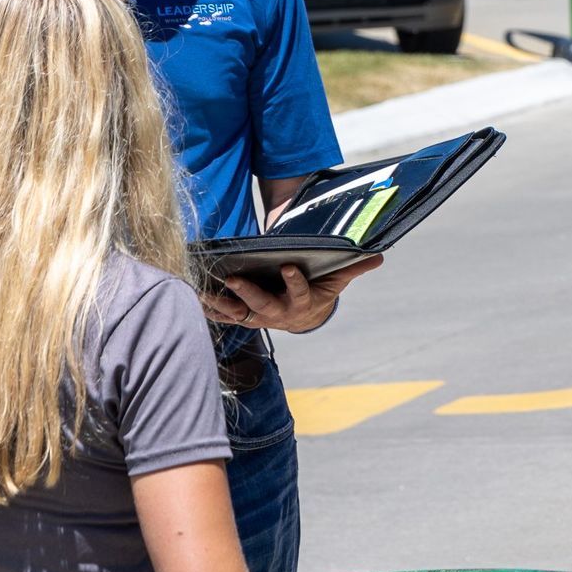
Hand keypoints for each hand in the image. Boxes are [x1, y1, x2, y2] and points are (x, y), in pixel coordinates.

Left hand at [202, 256, 382, 333]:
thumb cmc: (319, 290)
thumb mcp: (336, 280)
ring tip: (203, 292)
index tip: (289, 266)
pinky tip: (193, 297)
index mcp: (303, 302)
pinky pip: (224, 314)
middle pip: (263, 306)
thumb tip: (378, 255)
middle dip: (248, 293)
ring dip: (220, 303)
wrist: (303, 315)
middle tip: (234, 279)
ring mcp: (259, 316)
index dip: (295, 281)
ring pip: (238, 312)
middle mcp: (279, 313)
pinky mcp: (244, 316)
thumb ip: (353, 268)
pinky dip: (208, 308)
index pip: (300, 292)